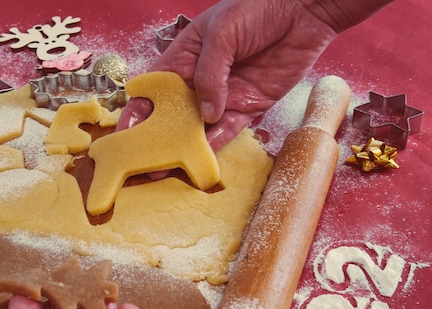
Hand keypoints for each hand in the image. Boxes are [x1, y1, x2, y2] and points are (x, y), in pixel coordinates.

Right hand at [118, 0, 391, 150]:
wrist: (303, 10)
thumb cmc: (256, 9)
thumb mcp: (222, 34)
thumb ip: (210, 74)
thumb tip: (206, 113)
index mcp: (184, 57)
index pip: (155, 88)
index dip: (139, 110)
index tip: (128, 133)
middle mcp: (200, 80)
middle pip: (173, 114)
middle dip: (159, 138)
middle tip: (146, 162)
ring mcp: (224, 96)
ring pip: (200, 128)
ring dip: (185, 148)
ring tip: (169, 169)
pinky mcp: (250, 107)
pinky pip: (231, 130)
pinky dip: (218, 143)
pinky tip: (204, 156)